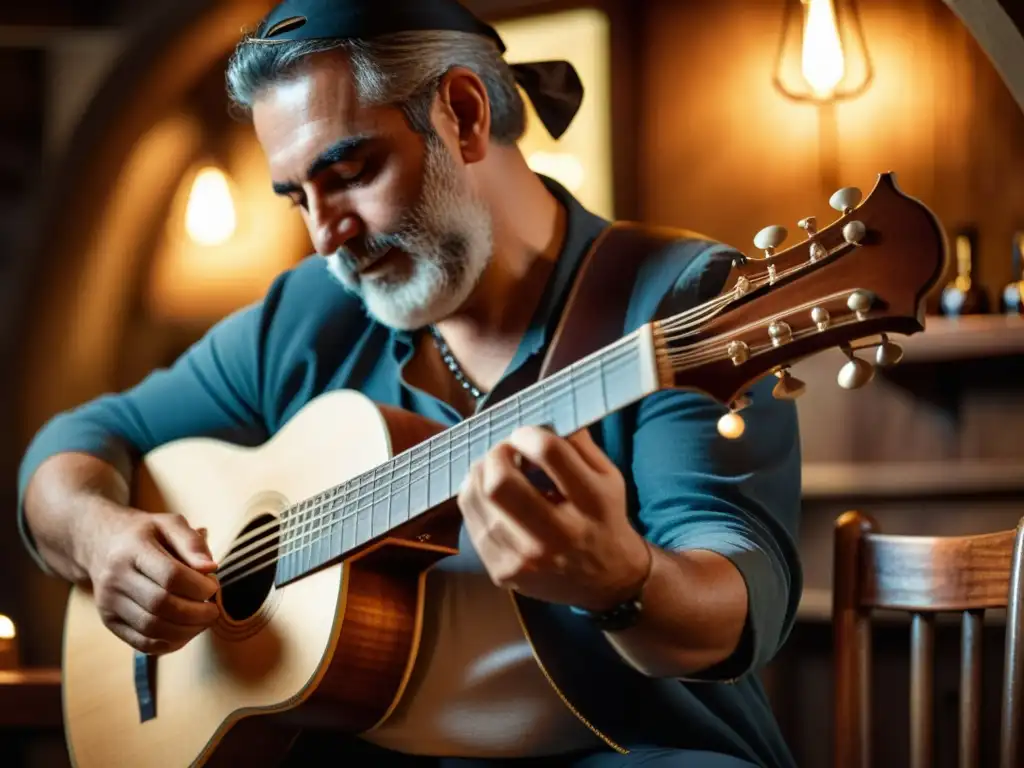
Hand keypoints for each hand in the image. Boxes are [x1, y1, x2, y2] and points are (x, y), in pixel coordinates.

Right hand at [79, 503, 219, 653]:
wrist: (102, 544)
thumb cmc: (145, 534)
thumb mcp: (170, 524)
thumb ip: (192, 543)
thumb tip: (210, 568)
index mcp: (132, 550)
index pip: (170, 575)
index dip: (199, 587)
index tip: (214, 586)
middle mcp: (115, 578)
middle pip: (161, 605)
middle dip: (196, 613)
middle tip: (214, 610)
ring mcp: (109, 603)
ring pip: (152, 628)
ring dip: (186, 631)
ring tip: (204, 621)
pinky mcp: (109, 622)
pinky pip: (142, 643)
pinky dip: (170, 643)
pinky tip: (186, 632)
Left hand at [457, 426, 651, 610]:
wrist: (606, 581)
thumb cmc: (604, 518)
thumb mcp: (608, 476)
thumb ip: (578, 442)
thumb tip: (542, 412)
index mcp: (592, 504)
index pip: (549, 452)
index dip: (528, 433)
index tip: (526, 435)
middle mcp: (559, 536)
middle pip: (499, 483)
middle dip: (495, 454)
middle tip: (504, 452)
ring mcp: (526, 560)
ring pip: (475, 500)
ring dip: (480, 474)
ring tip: (495, 471)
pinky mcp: (502, 573)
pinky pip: (470, 522)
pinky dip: (476, 500)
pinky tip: (493, 498)